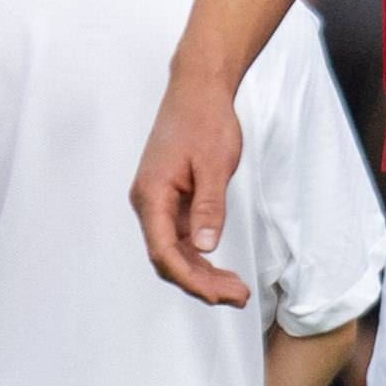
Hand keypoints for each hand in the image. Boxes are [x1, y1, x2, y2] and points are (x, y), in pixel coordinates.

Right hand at [130, 67, 257, 306]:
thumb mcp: (214, 164)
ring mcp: (158, 201)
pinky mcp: (171, 198)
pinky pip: (181, 236)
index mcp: (152, 195)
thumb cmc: (204, 119)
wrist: (198, 88)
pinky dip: (201, 255)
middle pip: (168, 258)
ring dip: (202, 272)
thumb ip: (209, 207)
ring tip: (235, 289)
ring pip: (175, 250)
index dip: (191, 280)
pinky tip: (220, 267)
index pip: (165, 253)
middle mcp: (148, 202)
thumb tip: (206, 247)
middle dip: (201, 282)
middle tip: (237, 296)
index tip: (220, 295)